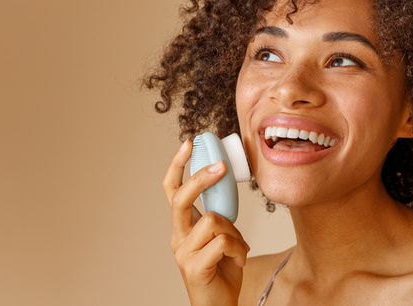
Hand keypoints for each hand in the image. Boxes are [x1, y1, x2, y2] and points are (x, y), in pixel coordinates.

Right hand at [163, 140, 249, 305]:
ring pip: (211, 220)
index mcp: (183, 226)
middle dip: (201, 179)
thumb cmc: (222, 270)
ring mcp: (183, 253)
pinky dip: (238, 247)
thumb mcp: (222, 235)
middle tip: (220, 168)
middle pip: (181, 198)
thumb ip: (219, 215)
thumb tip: (228, 190)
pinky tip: (240, 258)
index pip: (172, 190)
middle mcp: (178, 237)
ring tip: (240, 247)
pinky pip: (222, 242)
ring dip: (234, 230)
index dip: (177, 166)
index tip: (188, 143)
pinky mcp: (194, 268)